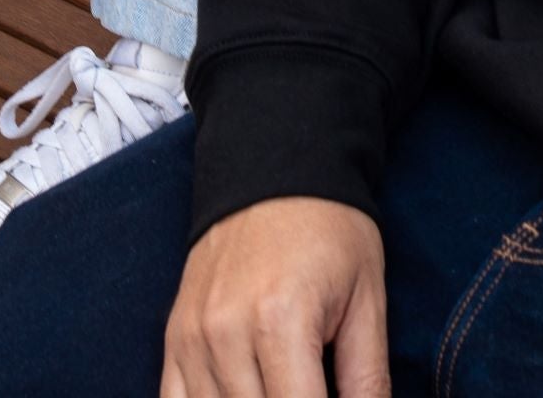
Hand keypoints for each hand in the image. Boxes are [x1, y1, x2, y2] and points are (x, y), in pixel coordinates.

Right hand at [162, 197, 387, 397]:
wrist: (275, 168)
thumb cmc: (331, 231)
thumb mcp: (367, 298)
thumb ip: (368, 378)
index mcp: (281, 321)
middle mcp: (225, 334)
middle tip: (312, 389)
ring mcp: (192, 340)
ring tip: (285, 389)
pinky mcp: (174, 342)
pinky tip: (242, 396)